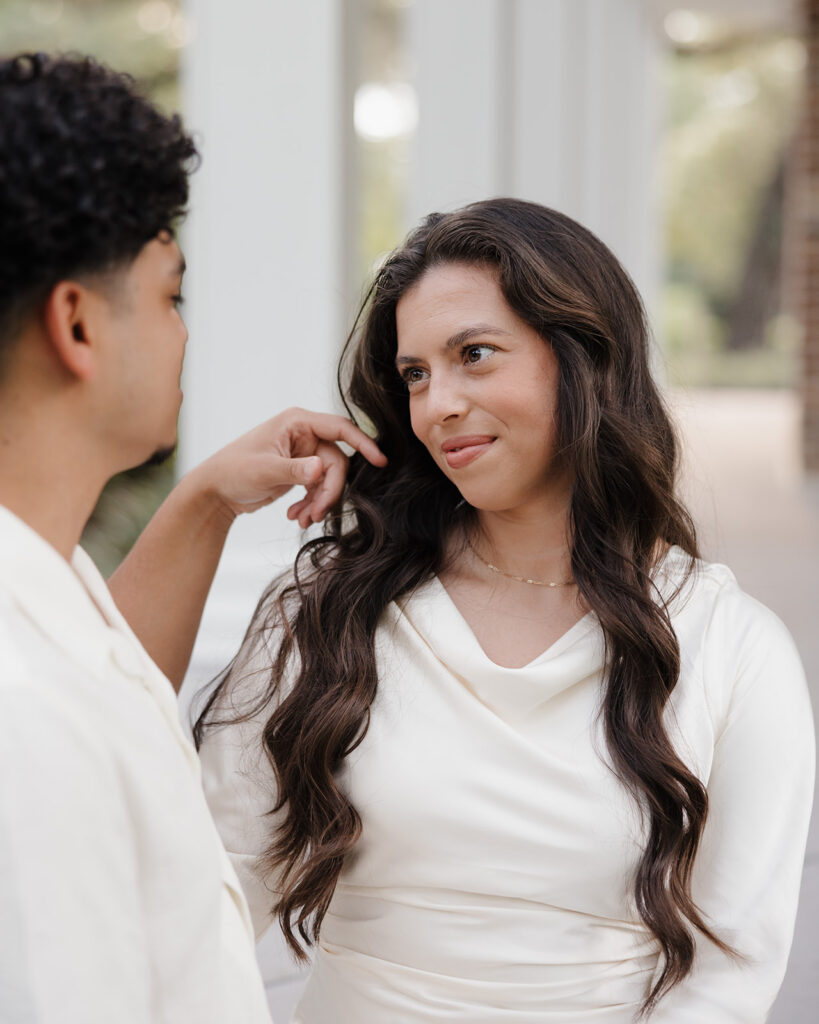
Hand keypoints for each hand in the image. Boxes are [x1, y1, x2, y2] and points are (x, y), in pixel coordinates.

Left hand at [191, 407, 386, 527]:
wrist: (215, 492)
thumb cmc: (232, 471)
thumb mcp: (264, 471)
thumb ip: (294, 470)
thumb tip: (320, 468)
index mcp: (297, 422)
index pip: (340, 428)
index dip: (363, 443)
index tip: (380, 461)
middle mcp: (304, 434)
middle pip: (337, 462)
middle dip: (328, 492)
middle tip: (317, 515)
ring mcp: (304, 453)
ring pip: (329, 479)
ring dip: (319, 502)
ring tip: (302, 519)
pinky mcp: (301, 471)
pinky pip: (318, 488)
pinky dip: (311, 504)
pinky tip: (296, 516)